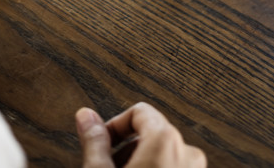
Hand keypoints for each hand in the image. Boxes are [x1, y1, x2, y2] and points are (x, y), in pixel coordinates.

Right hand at [76, 103, 206, 167]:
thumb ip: (94, 141)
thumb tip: (85, 115)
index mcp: (166, 140)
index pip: (138, 111)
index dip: (114, 125)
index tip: (101, 143)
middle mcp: (188, 152)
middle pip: (151, 132)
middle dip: (126, 148)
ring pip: (163, 152)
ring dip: (140, 162)